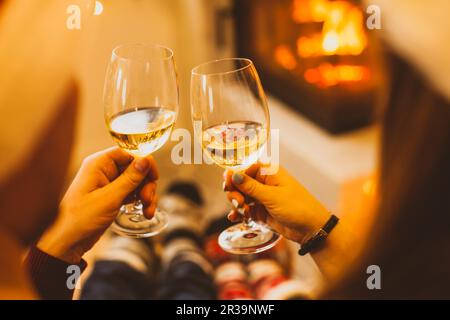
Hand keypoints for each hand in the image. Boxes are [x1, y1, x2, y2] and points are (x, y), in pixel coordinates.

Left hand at [37, 147, 158, 263]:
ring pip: (136, 181)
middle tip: (148, 199)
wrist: (66, 243)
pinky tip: (145, 212)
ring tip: (148, 211)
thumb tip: (146, 159)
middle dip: (146, 184)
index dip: (144, 162)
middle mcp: (103, 170)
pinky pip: (131, 193)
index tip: (154, 177)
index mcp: (98, 164)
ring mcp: (107, 184)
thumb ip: (129, 178)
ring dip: (146, 194)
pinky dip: (140, 201)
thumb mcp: (109, 198)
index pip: (128, 153)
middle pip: (135, 168)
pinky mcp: (111, 197)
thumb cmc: (80, 219)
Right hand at [224, 164, 329, 243]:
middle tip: (237, 203)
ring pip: (241, 197)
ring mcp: (262, 198)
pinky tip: (235, 218)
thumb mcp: (272, 196)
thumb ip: (251, 187)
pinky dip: (239, 214)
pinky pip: (245, 210)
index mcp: (269, 173)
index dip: (233, 176)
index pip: (244, 169)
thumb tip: (233, 174)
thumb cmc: (298, 207)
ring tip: (242, 212)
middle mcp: (264, 183)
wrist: (312, 229)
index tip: (227, 185)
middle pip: (239, 184)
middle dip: (234, 193)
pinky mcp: (261, 211)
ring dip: (237, 204)